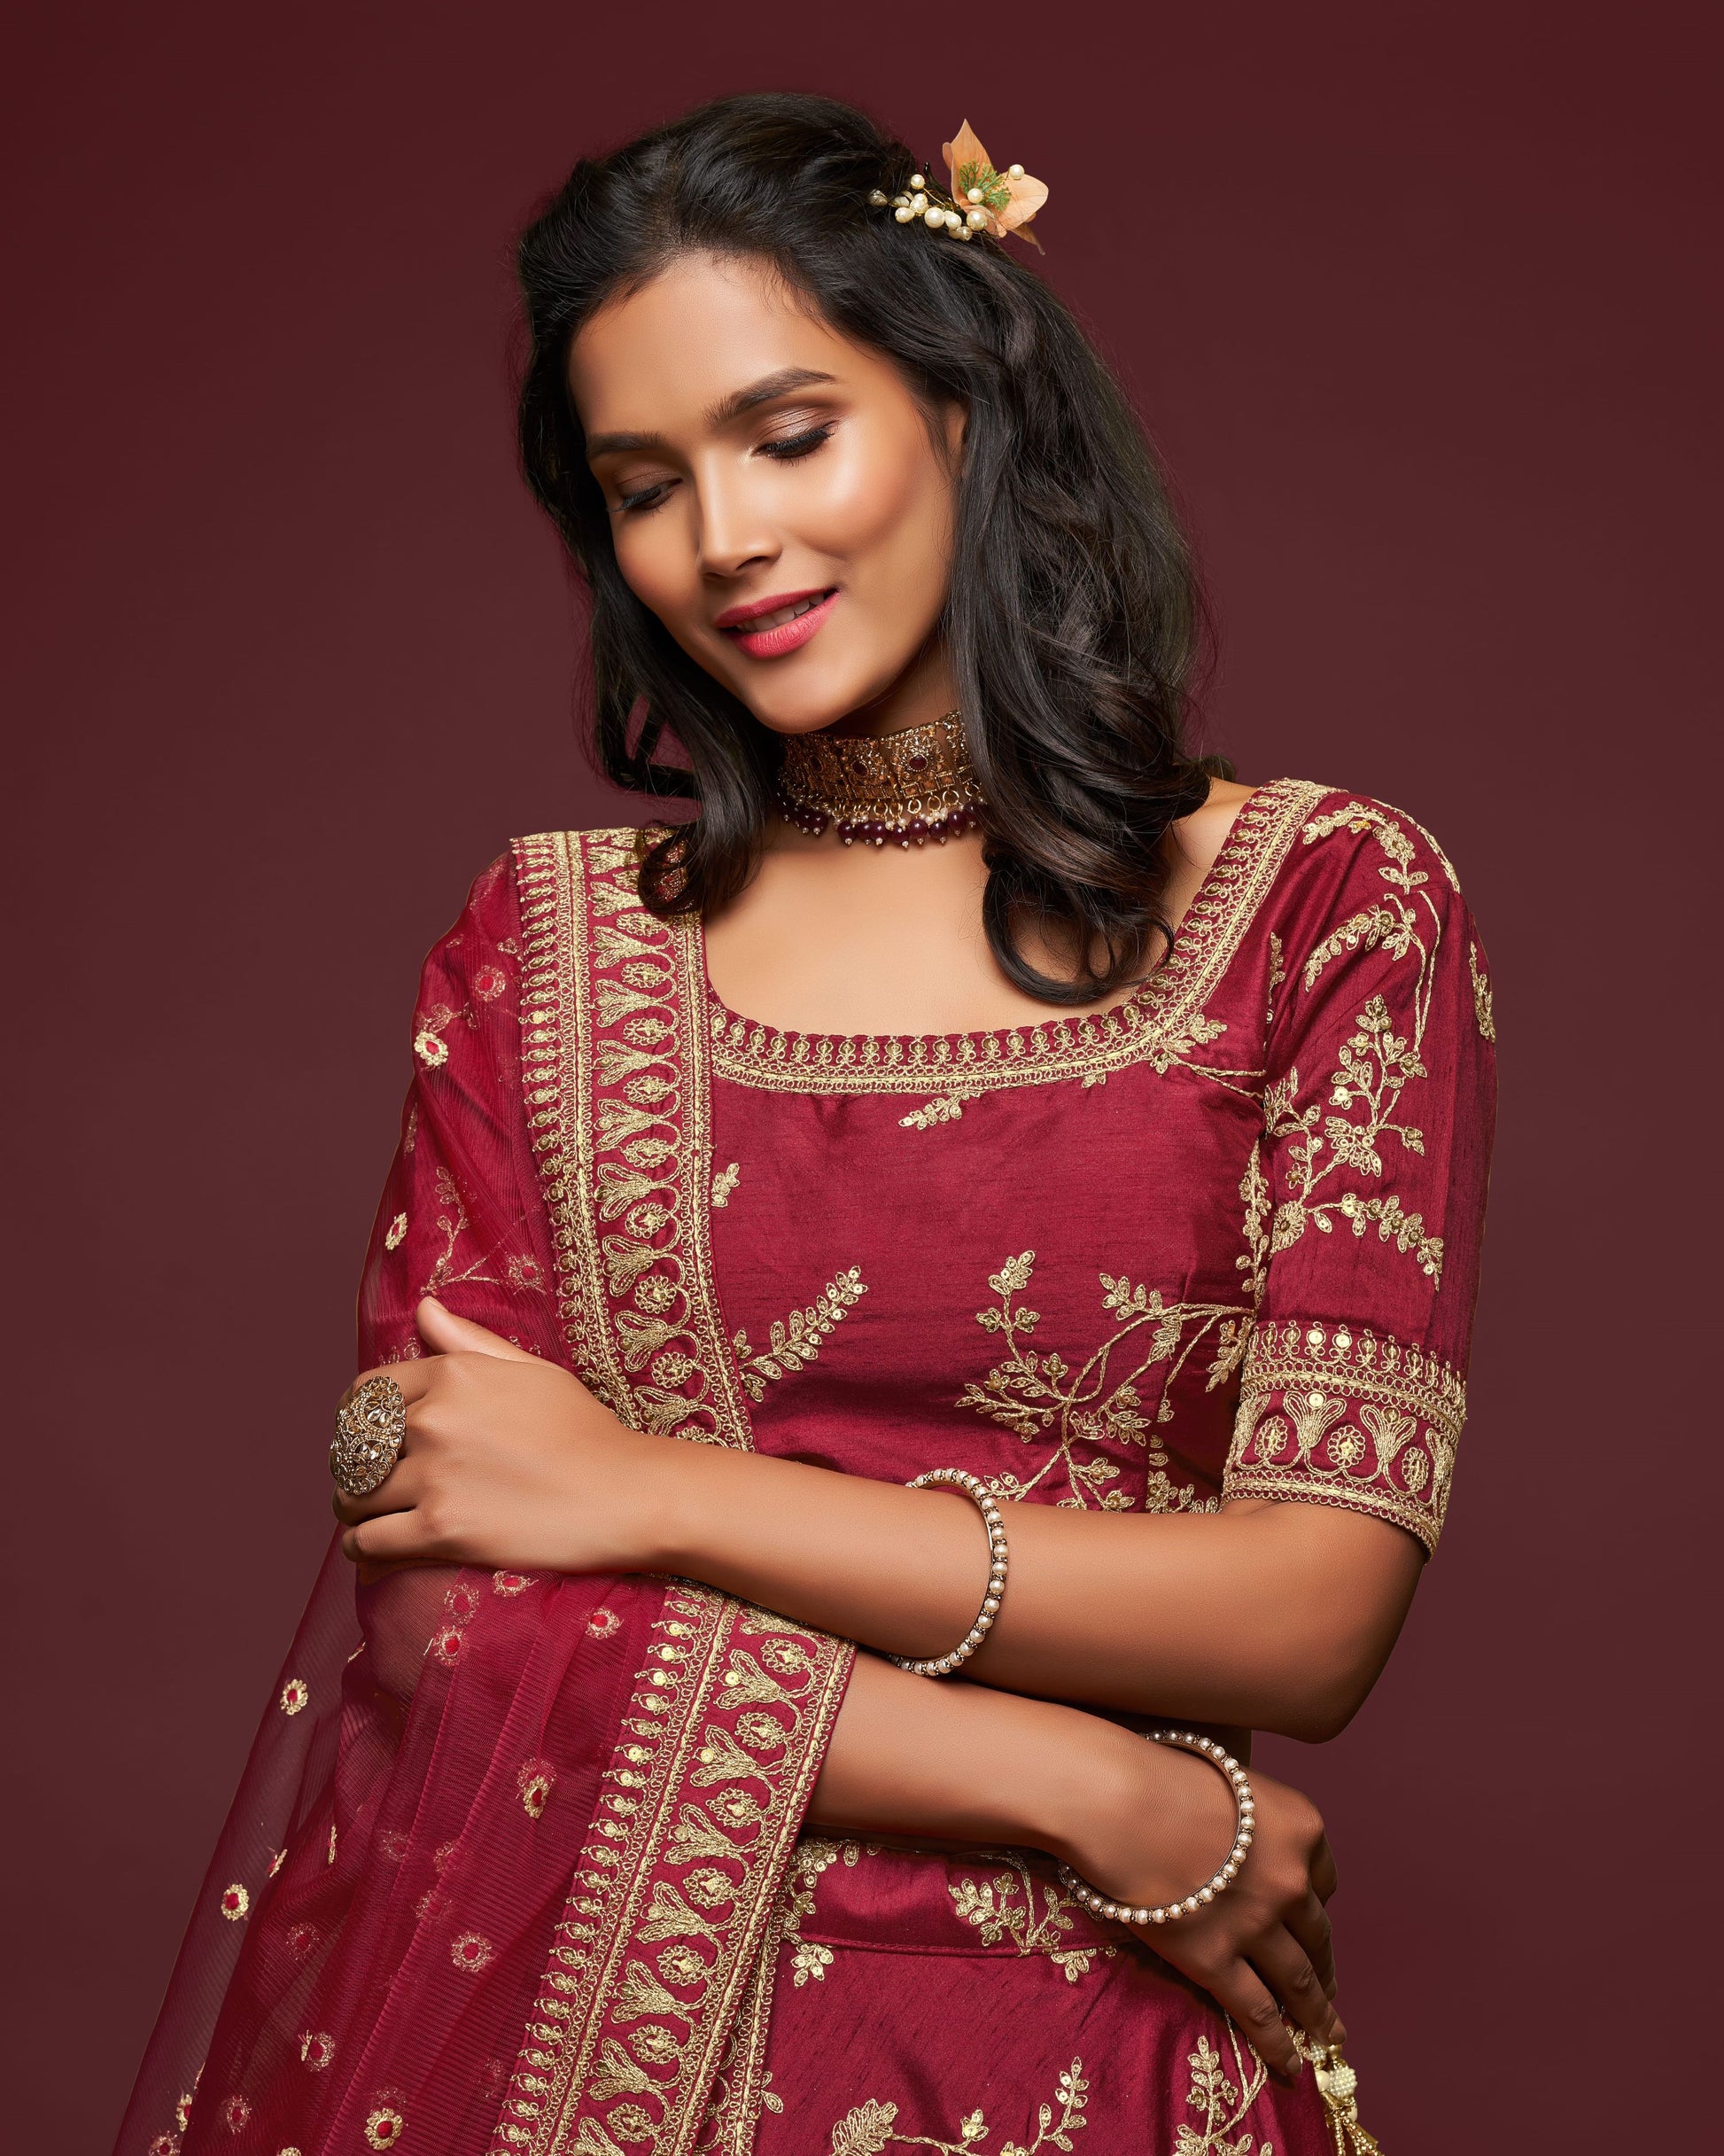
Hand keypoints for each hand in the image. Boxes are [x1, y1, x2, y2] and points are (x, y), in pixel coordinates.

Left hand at [333, 1298, 669, 1573]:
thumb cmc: (587, 1432)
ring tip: (364, 1517)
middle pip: (356, 1445)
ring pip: (355, 1495)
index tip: (366, 1438)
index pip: (368, 1392)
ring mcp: (436, 1475)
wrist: (627, 1494)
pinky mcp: (441, 1530)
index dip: (357, 1418)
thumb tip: (424, 1309)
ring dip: (352, 1508)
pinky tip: (370, 1549)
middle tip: (365, 1483)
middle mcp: (435, 1418)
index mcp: (454, 1373)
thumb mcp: (532, 1372)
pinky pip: (369, 1541)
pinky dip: (360, 1548)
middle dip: (353, 1465)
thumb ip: (470, 1343)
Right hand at [1061, 1738, 1341, 2078]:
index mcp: (1302, 1829)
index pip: (1324, 1880)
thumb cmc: (1162, 1776)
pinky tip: (1290, 2064)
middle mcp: (1292, 1881)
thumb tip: (1241, 1844)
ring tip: (1327, 2034)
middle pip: (1317, 1934)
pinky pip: (1257, 2011)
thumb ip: (1250, 1820)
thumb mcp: (1230, 1782)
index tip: (1310, 1924)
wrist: (1121, 1800)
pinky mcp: (1215, 1960)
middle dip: (1324, 1966)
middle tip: (1329, 1993)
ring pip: (1298, 1980)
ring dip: (1315, 2012)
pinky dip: (1278, 2043)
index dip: (1313, 1905)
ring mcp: (1256, 1926)